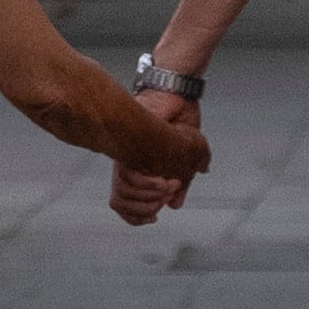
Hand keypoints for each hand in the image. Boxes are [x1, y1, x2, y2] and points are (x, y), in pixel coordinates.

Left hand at [111, 88, 201, 225]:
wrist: (178, 89)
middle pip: (122, 200)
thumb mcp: (186, 155)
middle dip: (148, 206)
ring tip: (172, 183)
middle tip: (171, 194)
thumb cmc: (179, 115)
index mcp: (138, 165)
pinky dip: (151, 179)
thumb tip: (175, 204)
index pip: (124, 203)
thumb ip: (181, 180)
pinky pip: (131, 170)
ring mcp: (126, 148)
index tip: (154, 218)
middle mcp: (128, 159)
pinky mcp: (129, 138)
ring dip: (152, 192)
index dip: (137, 216)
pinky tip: (167, 173)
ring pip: (126, 187)